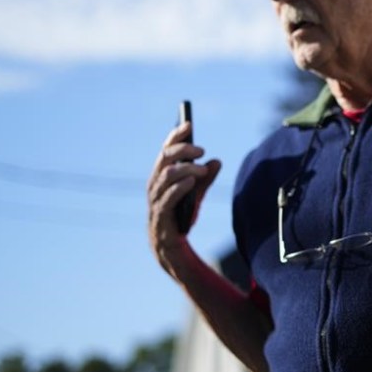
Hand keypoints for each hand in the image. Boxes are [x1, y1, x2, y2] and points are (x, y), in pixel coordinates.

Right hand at [146, 120, 220, 274]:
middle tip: (201, 149)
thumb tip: (217, 161)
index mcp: (161, 176)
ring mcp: (154, 200)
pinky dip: (179, 187)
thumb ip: (206, 178)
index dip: (175, 136)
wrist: (170, 247)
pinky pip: (166, 198)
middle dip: (182, 150)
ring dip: (185, 169)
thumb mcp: (196, 194)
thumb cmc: (180, 215)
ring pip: (166, 176)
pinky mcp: (159, 216)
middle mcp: (154, 184)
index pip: (165, 150)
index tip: (188, 124)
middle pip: (165, 159)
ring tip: (201, 169)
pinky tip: (192, 181)